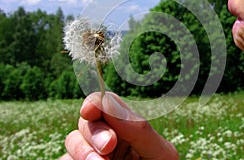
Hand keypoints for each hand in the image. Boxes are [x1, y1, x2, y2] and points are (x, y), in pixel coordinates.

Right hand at [60, 92, 178, 159]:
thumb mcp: (159, 153)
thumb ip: (138, 128)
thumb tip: (108, 102)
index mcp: (126, 127)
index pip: (106, 104)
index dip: (95, 102)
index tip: (90, 109)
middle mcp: (106, 139)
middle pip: (87, 122)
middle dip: (94, 132)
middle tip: (108, 146)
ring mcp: (91, 155)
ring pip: (72, 141)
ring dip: (82, 151)